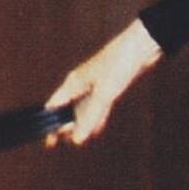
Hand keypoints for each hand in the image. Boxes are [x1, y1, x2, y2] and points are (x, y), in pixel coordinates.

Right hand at [45, 18, 160, 146]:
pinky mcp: (110, 86)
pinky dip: (96, 118)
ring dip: (79, 124)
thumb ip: (90, 117)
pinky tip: (96, 129)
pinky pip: (99, 107)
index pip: (54, 105)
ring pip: (83, 108)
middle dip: (62, 125)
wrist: (141, 46)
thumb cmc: (118, 63)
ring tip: (74, 139)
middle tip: (57, 143)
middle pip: (67, 108)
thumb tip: (77, 140)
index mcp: (73, 82)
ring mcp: (96, 85)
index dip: (49, 123)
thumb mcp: (103, 95)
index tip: (48, 139)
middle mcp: (81, 84)